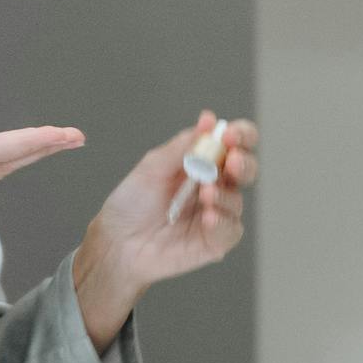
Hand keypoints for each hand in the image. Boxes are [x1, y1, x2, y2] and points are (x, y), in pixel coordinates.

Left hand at [73, 111, 259, 349]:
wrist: (117, 242)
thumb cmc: (132, 203)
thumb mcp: (153, 167)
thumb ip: (183, 146)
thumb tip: (208, 120)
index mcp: (202, 162)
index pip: (233, 144)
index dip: (240, 135)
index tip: (230, 135)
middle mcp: (214, 185)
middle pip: (246, 169)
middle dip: (244, 162)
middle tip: (231, 161)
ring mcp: (216, 213)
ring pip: (237, 200)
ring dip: (225, 195)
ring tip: (205, 194)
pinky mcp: (214, 241)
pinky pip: (231, 230)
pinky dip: (222, 222)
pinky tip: (208, 219)